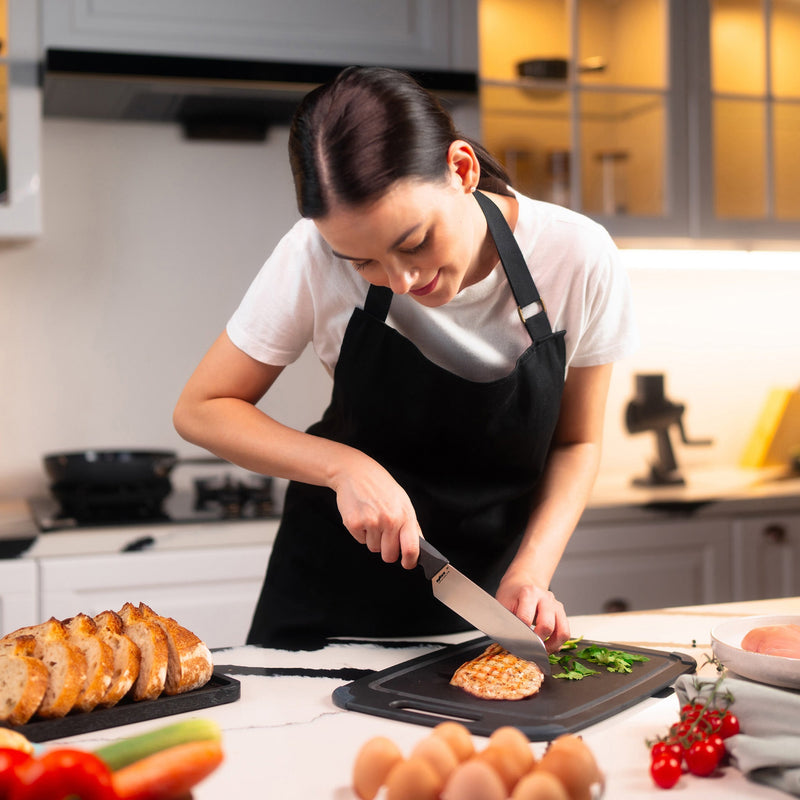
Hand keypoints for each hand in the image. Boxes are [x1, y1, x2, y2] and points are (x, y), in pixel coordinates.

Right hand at [331, 450, 421, 568]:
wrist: (355, 472)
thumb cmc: (380, 486)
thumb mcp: (402, 501)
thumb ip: (410, 525)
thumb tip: (418, 545)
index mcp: (404, 516)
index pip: (411, 549)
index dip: (410, 561)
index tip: (407, 563)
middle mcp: (389, 520)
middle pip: (389, 555)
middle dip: (387, 550)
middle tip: (384, 535)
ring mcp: (370, 522)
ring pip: (373, 548)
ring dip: (373, 538)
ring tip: (372, 518)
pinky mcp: (354, 524)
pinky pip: (360, 541)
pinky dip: (361, 533)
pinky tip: (362, 516)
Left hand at [496, 563, 569, 652]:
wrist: (522, 583)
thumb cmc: (512, 595)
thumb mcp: (502, 604)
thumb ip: (505, 620)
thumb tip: (508, 641)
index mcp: (529, 593)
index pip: (526, 619)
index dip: (520, 634)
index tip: (516, 644)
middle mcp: (545, 598)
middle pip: (547, 625)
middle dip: (538, 641)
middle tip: (529, 648)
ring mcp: (556, 605)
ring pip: (562, 631)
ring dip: (551, 646)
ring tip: (540, 651)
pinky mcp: (561, 613)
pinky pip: (565, 632)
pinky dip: (557, 643)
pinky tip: (547, 645)